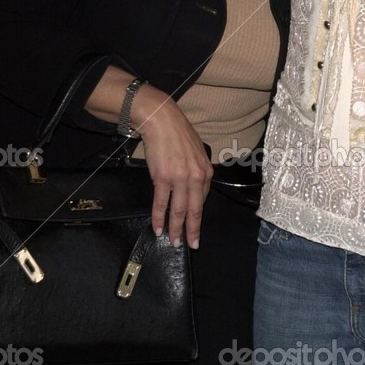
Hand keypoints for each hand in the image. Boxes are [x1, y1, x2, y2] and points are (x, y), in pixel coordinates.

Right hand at [134, 85, 213, 248]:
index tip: (195, 228)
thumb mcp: (196, 153)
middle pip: (194, 210)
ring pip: (178, 210)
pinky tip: (158, 228)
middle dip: (192, 230)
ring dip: (175, 229)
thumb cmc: (177, 134)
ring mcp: (180, 178)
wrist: (161, 120)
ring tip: (173, 242)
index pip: (203, 199)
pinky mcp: (163, 178)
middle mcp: (196, 177)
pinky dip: (159, 218)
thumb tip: (193, 187)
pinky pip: (161, 203)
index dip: (198, 216)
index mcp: (206, 171)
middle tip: (191, 245)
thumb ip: (196, 171)